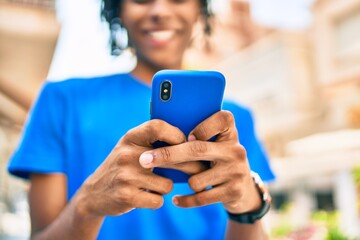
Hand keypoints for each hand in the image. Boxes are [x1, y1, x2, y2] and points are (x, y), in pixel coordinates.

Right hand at [75, 119, 205, 216]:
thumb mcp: (132, 147)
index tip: (186, 144)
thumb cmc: (124, 167)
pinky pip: (158, 200)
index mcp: (131, 137)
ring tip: (155, 185)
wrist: (95, 193)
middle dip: (189, 166)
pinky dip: (156, 200)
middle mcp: (127, 153)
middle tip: (199, 170)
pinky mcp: (126, 196)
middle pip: (170, 158)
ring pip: (167, 184)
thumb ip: (153, 141)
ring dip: (165, 188)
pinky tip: (146, 196)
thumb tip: (191, 142)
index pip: (158, 126)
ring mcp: (126, 175)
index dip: (177, 134)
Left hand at [139, 111, 261, 213]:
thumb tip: (160, 131)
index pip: (222, 118)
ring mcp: (236, 171)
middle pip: (197, 149)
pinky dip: (185, 200)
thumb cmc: (217, 159)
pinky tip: (176, 200)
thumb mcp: (214, 144)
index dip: (202, 127)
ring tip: (180, 180)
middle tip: (144, 159)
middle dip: (168, 155)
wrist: (243, 189)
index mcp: (230, 133)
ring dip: (183, 180)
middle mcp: (236, 150)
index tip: (186, 136)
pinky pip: (201, 197)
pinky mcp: (234, 191)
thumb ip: (197, 136)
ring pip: (196, 178)